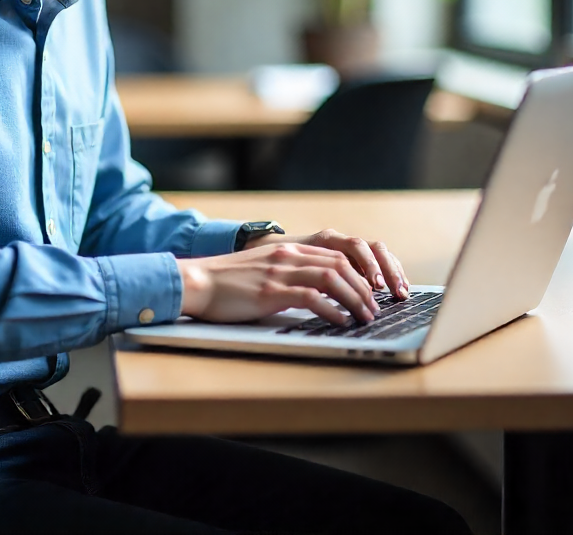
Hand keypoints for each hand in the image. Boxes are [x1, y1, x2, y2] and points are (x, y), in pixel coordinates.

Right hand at [176, 238, 399, 325]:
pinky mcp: (270, 292)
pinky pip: (311, 298)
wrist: (197, 281)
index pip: (336, 255)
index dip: (359, 274)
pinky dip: (332, 311)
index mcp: (288, 250)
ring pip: (332, 278)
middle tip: (374, 308)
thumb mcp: (263, 271)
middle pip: (340, 265)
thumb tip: (316, 296)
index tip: (370, 293)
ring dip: (355, 299)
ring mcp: (280, 272)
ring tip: (365, 317)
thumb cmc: (227, 283)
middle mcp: (288, 257)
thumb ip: (288, 275)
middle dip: (364, 287)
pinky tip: (341, 322)